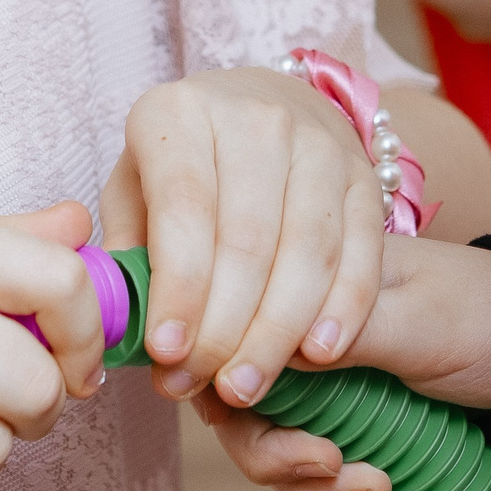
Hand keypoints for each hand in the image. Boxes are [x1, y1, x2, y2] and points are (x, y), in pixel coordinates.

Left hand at [99, 66, 386, 410]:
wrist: (263, 104)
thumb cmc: (184, 162)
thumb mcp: (136, 184)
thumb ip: (128, 246)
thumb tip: (126, 322)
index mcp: (180, 114)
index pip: (184, 209)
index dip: (179, 287)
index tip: (166, 352)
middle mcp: (255, 119)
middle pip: (248, 240)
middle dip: (225, 327)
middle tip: (204, 384)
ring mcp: (319, 143)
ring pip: (307, 252)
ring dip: (278, 332)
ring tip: (248, 386)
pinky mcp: (364, 174)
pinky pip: (362, 251)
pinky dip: (344, 309)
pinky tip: (319, 354)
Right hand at [197, 235, 490, 490]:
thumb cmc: (487, 316)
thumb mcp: (420, 320)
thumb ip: (346, 332)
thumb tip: (260, 350)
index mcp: (304, 276)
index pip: (225, 325)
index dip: (218, 374)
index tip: (246, 412)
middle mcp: (295, 327)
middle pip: (232, 398)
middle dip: (270, 449)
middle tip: (327, 466)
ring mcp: (315, 380)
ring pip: (265, 444)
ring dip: (308, 484)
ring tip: (376, 490)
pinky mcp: (339, 422)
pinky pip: (308, 471)